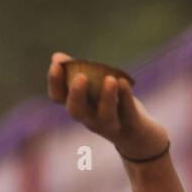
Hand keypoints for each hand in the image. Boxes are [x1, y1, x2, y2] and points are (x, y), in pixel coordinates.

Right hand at [46, 51, 169, 159]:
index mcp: (78, 106)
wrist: (137, 135)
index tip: (57, 64)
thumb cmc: (109, 104)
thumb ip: (76, 71)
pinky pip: (128, 111)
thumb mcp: (92, 88)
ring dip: (107, 98)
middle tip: (80, 77)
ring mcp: (110, 124)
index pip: (58, 97)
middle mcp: (90, 118)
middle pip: (77, 111)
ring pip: (106, 116)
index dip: (55, 82)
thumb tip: (57, 57)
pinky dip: (126, 97)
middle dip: (77, 95)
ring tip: (110, 79)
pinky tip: (124, 82)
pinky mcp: (131, 124)